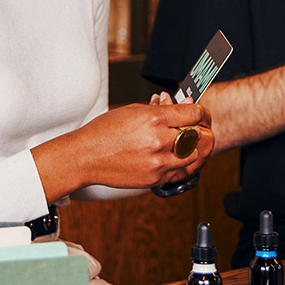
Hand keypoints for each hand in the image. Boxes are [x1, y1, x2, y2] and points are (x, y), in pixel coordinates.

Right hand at [63, 101, 213, 189]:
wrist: (84, 158)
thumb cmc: (103, 132)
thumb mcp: (133, 111)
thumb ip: (160, 109)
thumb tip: (180, 105)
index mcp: (153, 118)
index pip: (193, 113)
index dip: (201, 111)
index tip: (200, 112)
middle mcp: (158, 140)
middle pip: (198, 135)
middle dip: (201, 130)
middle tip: (198, 128)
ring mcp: (157, 162)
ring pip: (195, 156)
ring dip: (196, 149)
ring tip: (191, 144)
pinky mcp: (154, 178)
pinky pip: (182, 173)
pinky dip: (186, 165)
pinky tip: (182, 158)